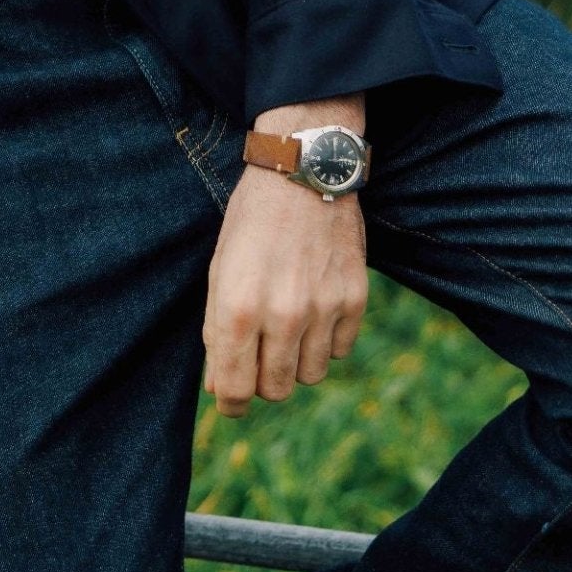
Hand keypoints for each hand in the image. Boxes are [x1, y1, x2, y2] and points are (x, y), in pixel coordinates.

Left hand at [202, 160, 368, 416]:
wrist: (302, 171)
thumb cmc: (251, 220)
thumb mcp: (220, 269)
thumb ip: (217, 330)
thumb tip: (220, 386)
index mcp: (238, 307)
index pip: (235, 390)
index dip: (230, 400)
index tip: (231, 396)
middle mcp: (282, 315)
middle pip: (275, 390)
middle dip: (262, 378)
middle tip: (259, 348)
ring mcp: (323, 309)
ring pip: (310, 375)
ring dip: (296, 360)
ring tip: (288, 321)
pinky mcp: (355, 300)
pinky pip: (339, 350)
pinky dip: (326, 339)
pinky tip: (314, 304)